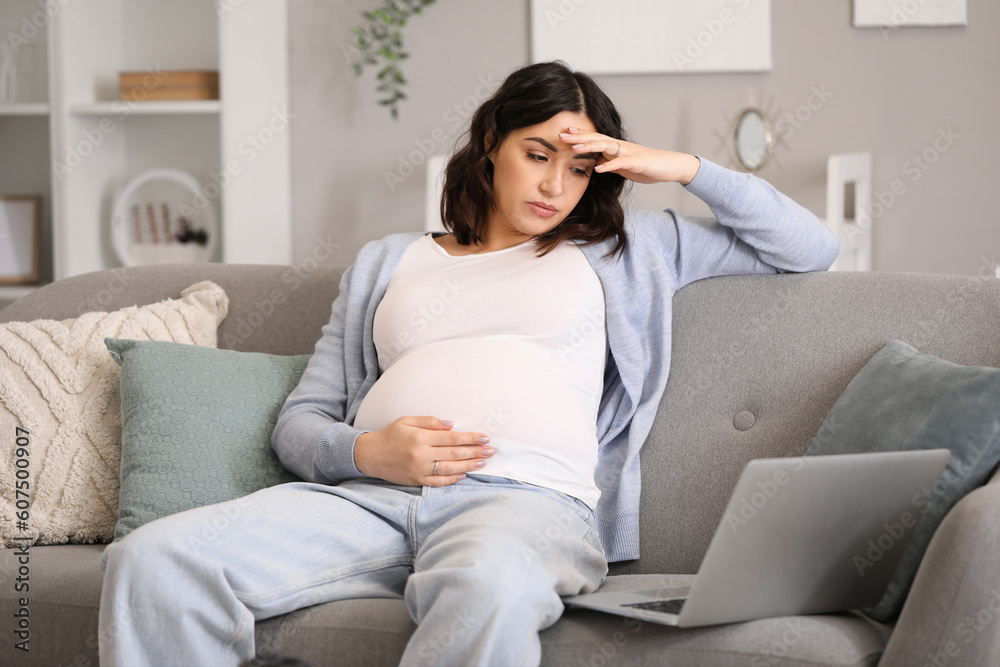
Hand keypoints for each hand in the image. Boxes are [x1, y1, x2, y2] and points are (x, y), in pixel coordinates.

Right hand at [353, 416, 494, 486]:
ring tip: (483, 462)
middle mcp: (421, 455)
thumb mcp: (407, 421)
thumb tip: (452, 425)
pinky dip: (452, 480)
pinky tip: (463, 475)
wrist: (369, 455)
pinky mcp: (416, 481)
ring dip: (469, 466)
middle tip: (491, 450)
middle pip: (454, 454)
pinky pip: (437, 482)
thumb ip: (430, 422)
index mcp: (420, 438)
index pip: (452, 438)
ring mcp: (419, 470)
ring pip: (450, 469)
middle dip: (475, 452)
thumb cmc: (390, 435)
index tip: (485, 437)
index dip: (470, 438)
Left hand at [558, 128, 700, 185]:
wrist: (668, 166)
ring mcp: (628, 153)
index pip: (594, 138)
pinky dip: (609, 165)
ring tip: (575, 148)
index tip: (563, 132)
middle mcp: (620, 146)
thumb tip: (596, 164)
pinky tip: (598, 169)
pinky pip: (620, 163)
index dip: (579, 135)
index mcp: (615, 147)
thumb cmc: (645, 165)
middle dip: (578, 137)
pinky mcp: (636, 162)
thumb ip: (609, 163)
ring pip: (606, 146)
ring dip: (590, 147)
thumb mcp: (622, 166)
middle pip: (596, 138)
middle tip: (561, 135)